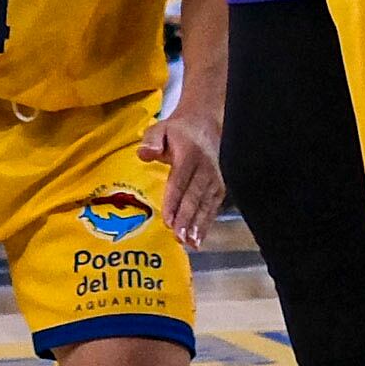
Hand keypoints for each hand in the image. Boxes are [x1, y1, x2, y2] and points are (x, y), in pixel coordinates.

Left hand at [137, 101, 225, 249]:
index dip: (174, 201)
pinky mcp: (219, 186)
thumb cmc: (177, 132)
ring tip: (190, 243)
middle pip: (195, 195)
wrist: (205, 122)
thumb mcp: (160, 129)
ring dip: (198, 225)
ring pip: (206, 203)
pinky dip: (207, 223)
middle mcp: (205, 167)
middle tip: (179, 237)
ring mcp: (214, 177)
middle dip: (187, 218)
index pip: (180, 180)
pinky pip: (213, 206)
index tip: (168, 220)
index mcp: (189, 153)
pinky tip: (199, 239)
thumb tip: (145, 153)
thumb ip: (151, 140)